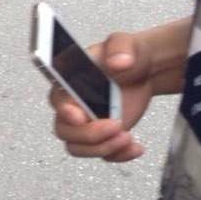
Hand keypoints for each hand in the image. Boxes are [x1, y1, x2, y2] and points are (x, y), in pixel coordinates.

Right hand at [49, 31, 158, 163]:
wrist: (143, 72)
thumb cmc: (125, 56)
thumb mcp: (124, 44)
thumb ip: (120, 48)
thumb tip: (119, 61)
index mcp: (69, 81)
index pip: (57, 100)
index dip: (65, 111)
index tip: (80, 116)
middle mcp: (72, 105)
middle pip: (64, 130)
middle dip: (90, 135)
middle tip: (116, 125)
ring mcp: (85, 123)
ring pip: (78, 147)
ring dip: (103, 148)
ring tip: (127, 138)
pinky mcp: (100, 136)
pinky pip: (100, 154)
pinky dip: (118, 155)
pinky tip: (134, 146)